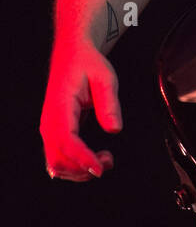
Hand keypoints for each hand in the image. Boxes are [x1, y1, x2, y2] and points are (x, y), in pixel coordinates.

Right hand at [40, 41, 122, 181]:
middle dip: (83, 168)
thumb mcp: (105, 77)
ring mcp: (49, 129)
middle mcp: (49, 122)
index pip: (67, 140)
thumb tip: (114, 129)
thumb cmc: (88, 65)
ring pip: (56, 164)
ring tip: (104, 159)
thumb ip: (109, 103)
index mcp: (60, 107)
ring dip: (79, 170)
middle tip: (109, 160)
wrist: (72, 56)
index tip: (99, 168)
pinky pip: (58, 158)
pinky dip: (74, 166)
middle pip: (58, 159)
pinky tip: (92, 160)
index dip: (82, 158)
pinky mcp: (54, 133)